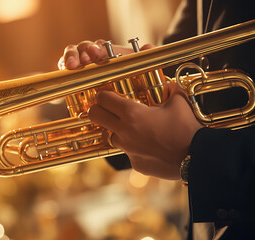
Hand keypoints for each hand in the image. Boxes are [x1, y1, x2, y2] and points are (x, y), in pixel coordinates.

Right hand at [58, 39, 154, 69]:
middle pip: (83, 47)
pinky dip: (63, 64)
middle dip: (82, 53)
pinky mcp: (72, 70)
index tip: (96, 54)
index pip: (100, 47)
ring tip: (71, 66)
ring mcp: (81, 60)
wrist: (120, 84)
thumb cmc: (125, 72)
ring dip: (70, 57)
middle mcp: (91, 53)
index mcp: (106, 50)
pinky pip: (64, 63)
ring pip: (72, 52)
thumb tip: (149, 47)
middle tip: (83, 62)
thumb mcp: (135, 65)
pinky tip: (64, 69)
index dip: (97, 50)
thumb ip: (143, 56)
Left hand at [88, 83, 202, 179]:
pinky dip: (137, 149)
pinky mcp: (134, 163)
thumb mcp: (179, 102)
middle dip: (97, 110)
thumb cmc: (187, 127)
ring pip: (112, 137)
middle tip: (106, 109)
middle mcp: (124, 131)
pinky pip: (129, 153)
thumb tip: (170, 85)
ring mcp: (127, 149)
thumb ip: (170, 90)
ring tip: (137, 130)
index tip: (107, 95)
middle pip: (94, 116)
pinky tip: (152, 147)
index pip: (103, 99)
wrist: (197, 156)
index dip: (102, 95)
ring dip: (119, 131)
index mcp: (131, 113)